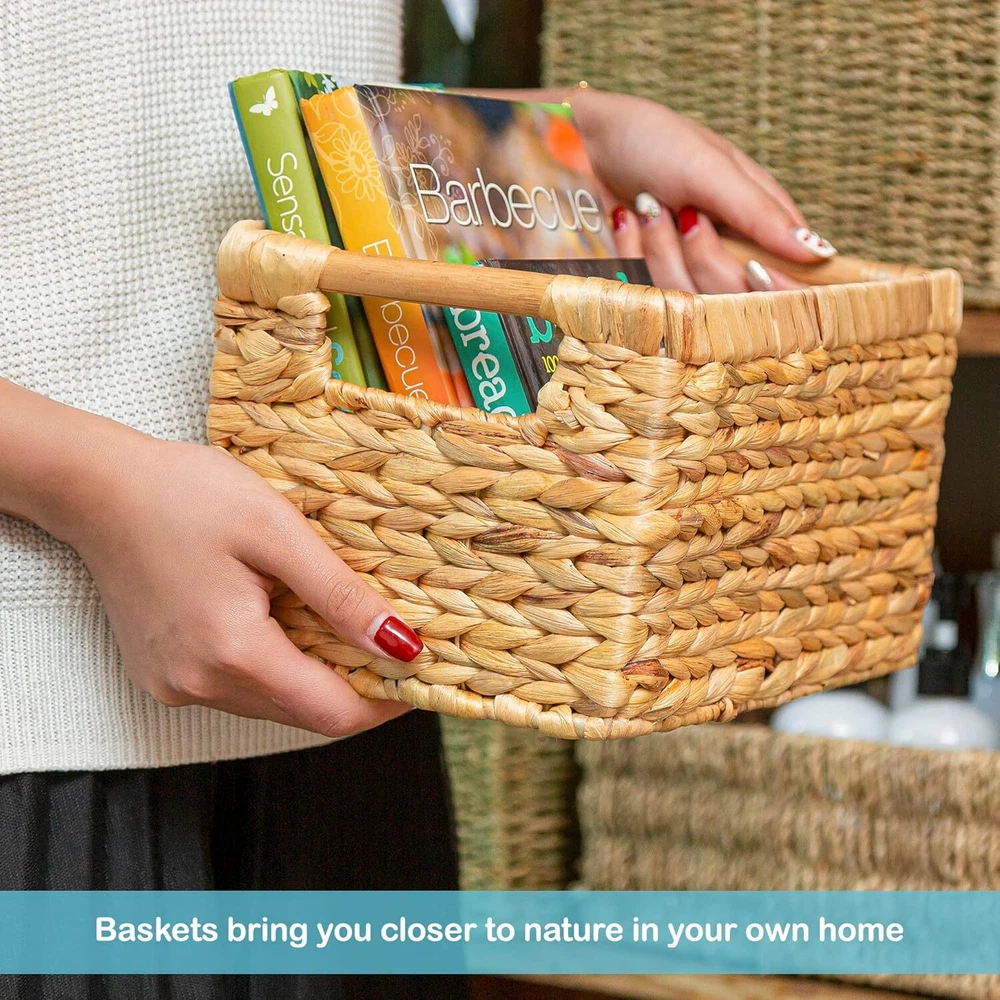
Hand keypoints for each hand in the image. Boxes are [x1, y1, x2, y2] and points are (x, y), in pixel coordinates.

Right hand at [62, 430, 415, 737]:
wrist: (98, 487)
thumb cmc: (185, 494)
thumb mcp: (276, 531)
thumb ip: (339, 594)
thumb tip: (401, 644)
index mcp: (232, 653)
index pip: (332, 713)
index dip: (388, 702)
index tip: (424, 672)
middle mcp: (199, 685)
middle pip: (305, 713)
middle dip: (358, 686)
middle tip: (395, 642)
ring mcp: (176, 684)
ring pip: (274, 703)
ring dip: (318, 675)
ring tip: (347, 625)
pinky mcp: (165, 673)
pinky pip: (241, 687)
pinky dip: (277, 665)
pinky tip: (291, 622)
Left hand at [570, 88, 836, 292]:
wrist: (576, 145)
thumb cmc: (650, 141)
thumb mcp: (710, 168)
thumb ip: (759, 213)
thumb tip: (818, 252)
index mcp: (758, 224)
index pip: (791, 279)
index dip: (778, 287)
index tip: (755, 272)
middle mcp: (726, 255)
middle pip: (738, 297)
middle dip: (707, 257)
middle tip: (686, 216)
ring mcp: (683, 273)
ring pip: (691, 300)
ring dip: (664, 251)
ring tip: (647, 206)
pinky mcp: (644, 285)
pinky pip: (648, 295)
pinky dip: (633, 254)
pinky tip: (623, 220)